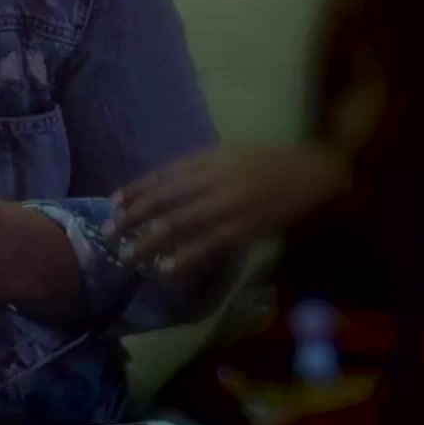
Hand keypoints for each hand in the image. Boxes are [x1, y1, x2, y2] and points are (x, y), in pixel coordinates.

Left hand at [107, 144, 349, 281]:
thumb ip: (197, 168)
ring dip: (150, 242)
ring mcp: (229, 205)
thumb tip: (160, 187)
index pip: (161, 175)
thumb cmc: (269, 163)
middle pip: (163, 200)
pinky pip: (208, 246)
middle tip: (108, 235)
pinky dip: (184, 257)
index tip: (111, 203)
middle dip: (132, 218)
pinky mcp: (245, 230)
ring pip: (180, 224)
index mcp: (209, 158)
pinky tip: (166, 269)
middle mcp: (214, 179)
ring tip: (129, 256)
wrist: (315, 173)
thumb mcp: (229, 155)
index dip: (134, 190)